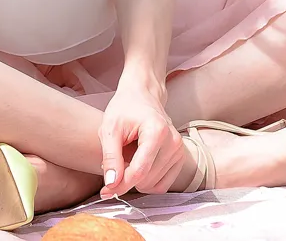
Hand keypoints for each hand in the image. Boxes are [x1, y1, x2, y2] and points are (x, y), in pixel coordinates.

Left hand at [98, 79, 184, 196]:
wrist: (142, 95)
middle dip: (126, 180)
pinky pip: (162, 185)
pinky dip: (147, 181)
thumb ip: (111, 157)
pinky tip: (137, 166)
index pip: (139, 171)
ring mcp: (180, 151)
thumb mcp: (109, 129)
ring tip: (126, 159)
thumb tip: (112, 184)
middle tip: (112, 167)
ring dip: (136, 180)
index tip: (105, 191)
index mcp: (157, 132)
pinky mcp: (180, 158)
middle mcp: (173, 142)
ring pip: (154, 185)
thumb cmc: (124, 109)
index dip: (120, 185)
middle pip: (146, 179)